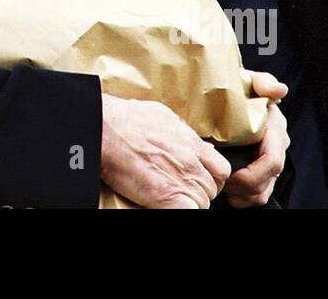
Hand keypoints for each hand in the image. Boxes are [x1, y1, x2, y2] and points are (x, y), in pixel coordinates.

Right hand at [100, 94, 231, 207]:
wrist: (106, 128)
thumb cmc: (127, 119)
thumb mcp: (164, 117)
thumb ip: (184, 133)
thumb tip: (194, 143)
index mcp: (191, 142)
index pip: (221, 170)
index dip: (211, 178)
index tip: (200, 180)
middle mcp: (191, 161)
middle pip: (212, 189)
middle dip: (199, 192)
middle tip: (180, 191)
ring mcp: (181, 179)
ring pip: (202, 203)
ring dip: (190, 203)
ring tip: (171, 198)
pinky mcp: (166, 195)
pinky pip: (190, 210)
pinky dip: (183, 210)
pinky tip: (169, 205)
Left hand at [224, 71, 290, 206]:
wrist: (230, 95)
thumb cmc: (239, 90)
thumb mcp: (248, 80)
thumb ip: (262, 82)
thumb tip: (278, 90)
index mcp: (275, 129)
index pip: (272, 161)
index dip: (252, 175)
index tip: (229, 175)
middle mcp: (276, 147)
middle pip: (267, 181)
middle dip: (242, 187)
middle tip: (219, 181)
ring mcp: (269, 161)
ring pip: (262, 192)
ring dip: (241, 195)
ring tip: (221, 185)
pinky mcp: (261, 171)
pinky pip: (257, 195)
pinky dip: (242, 198)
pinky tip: (227, 190)